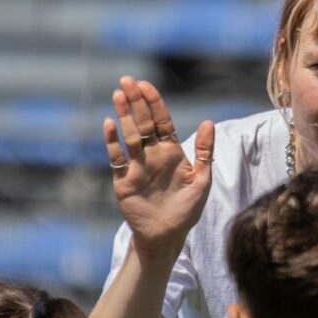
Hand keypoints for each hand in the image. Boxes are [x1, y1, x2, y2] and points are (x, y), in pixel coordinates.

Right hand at [104, 77, 213, 259]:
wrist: (167, 236)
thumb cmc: (187, 210)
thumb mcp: (202, 180)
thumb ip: (204, 152)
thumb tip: (208, 122)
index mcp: (171, 152)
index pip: (162, 121)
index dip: (154, 103)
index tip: (146, 86)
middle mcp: (152, 155)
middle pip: (143, 122)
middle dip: (135, 102)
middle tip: (127, 80)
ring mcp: (136, 166)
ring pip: (129, 135)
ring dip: (123, 115)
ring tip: (117, 94)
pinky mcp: (123, 180)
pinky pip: (116, 157)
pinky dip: (112, 141)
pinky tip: (109, 124)